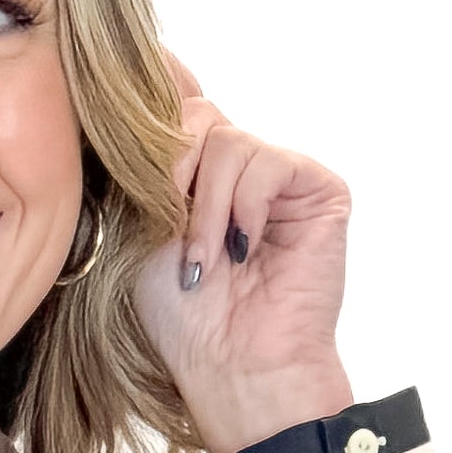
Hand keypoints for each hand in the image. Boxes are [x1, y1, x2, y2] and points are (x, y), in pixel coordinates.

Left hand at [134, 50, 352, 452]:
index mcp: (196, 172)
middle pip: (196, 115)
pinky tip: (241, 250)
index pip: (173, 109)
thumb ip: (140, 164)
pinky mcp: (318, 189)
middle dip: (170, 174)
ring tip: (204, 262)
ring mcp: (280, 178)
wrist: (230, 366)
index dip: (149, 128)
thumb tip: (136, 86)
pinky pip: (268, 162)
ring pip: (228, 140)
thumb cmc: (182, 317)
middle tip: (169, 233)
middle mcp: (239, 168)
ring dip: (205, 206)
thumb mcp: (139, 228)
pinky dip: (243, 207)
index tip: (133, 168)